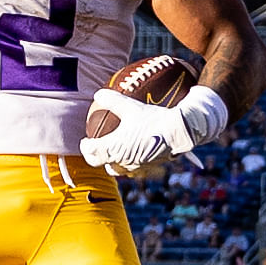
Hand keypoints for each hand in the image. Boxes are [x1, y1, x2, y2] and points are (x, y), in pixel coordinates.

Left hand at [78, 86, 227, 174]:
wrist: (180, 131)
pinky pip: (136, 168)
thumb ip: (112, 100)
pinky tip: (136, 151)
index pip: (91, 153)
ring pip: (119, 170)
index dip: (85, 147)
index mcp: (113, 149)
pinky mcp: (150, 167)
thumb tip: (98, 94)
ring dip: (115, 162)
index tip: (85, 140)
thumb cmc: (153, 119)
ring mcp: (137, 166)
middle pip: (103, 164)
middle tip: (98, 148)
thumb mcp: (131, 106)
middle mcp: (123, 161)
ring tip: (116, 152)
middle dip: (98, 157)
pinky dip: (131, 161)